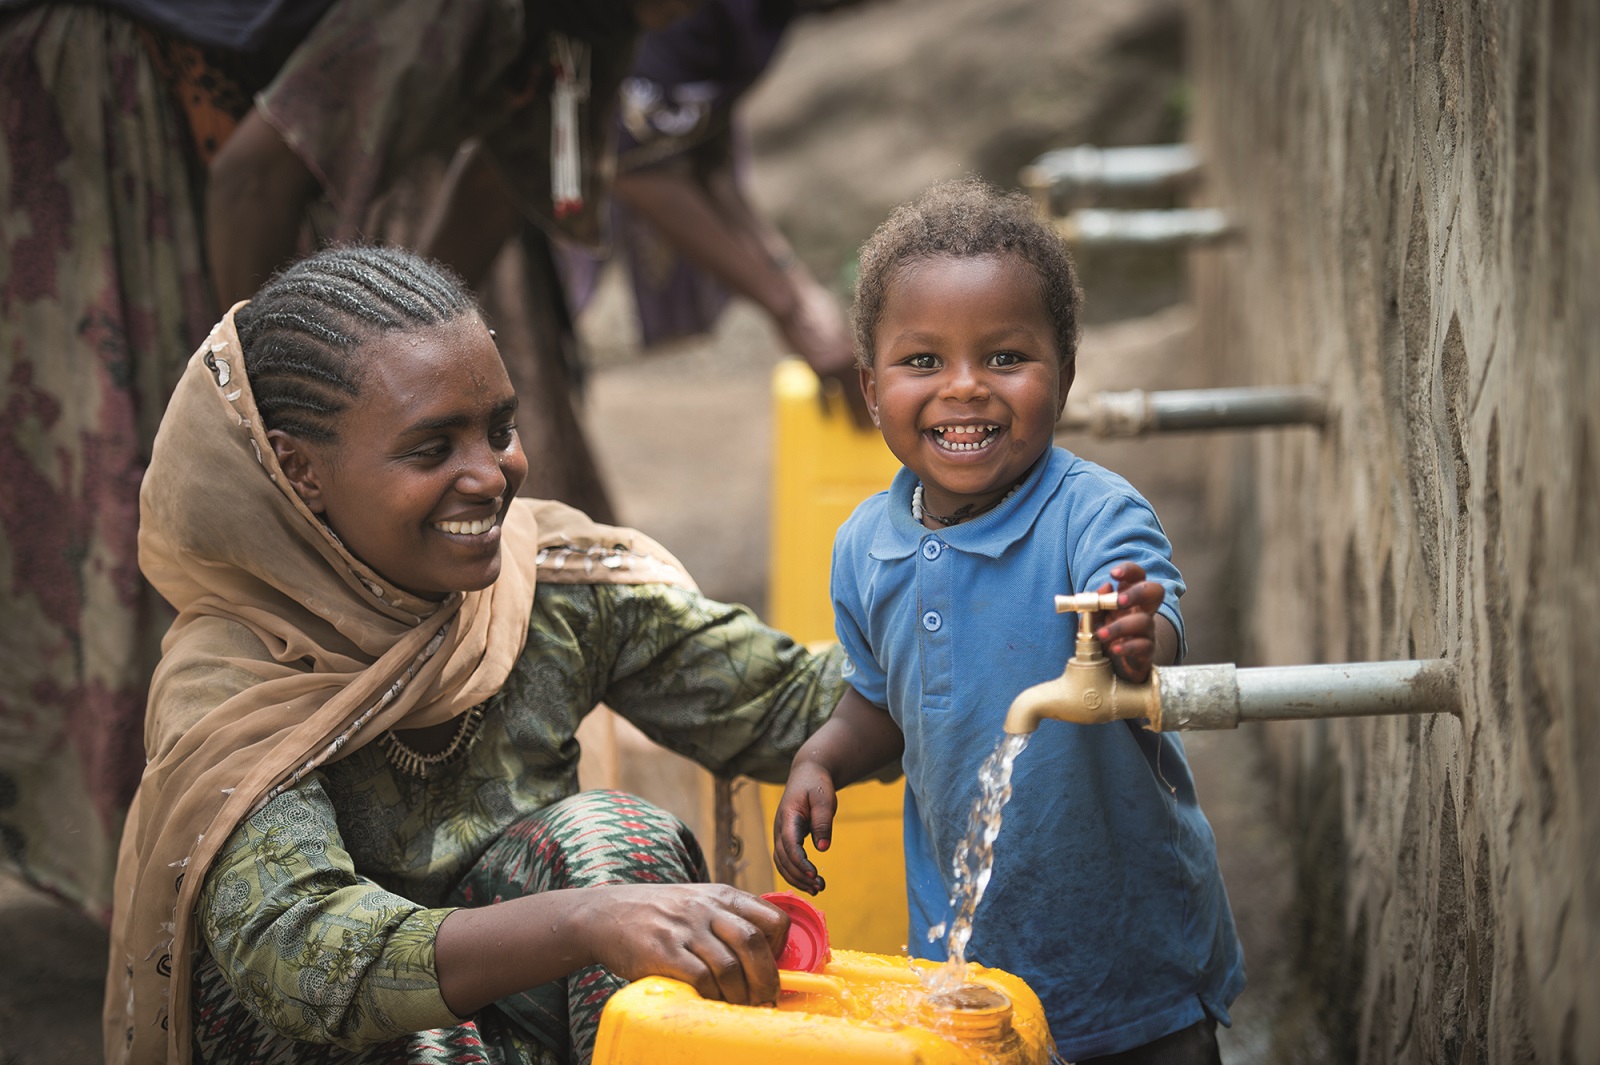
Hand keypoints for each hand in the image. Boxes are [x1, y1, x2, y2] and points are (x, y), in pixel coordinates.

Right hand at [582, 884, 788, 1005]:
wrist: (607, 914)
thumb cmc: (659, 914)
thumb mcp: (698, 902)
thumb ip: (727, 920)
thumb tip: (764, 955)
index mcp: (721, 896)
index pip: (772, 917)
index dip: (781, 947)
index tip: (774, 965)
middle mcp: (706, 908)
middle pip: (754, 943)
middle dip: (767, 978)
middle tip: (766, 998)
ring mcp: (685, 929)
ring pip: (730, 966)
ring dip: (740, 994)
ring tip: (740, 1005)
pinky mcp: (664, 951)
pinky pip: (701, 979)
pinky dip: (712, 996)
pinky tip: (711, 1001)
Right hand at [772, 759, 835, 894]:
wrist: (807, 774)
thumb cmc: (817, 785)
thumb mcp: (824, 798)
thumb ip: (823, 822)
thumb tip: (823, 848)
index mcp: (787, 816)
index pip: (789, 843)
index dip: (799, 861)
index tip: (814, 873)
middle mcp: (779, 827)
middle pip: (783, 858)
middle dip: (800, 875)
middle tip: (820, 886)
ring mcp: (780, 834)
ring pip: (781, 863)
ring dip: (796, 878)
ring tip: (817, 888)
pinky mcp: (786, 839)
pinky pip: (785, 860)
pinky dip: (795, 873)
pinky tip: (810, 882)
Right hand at [777, 280, 872, 428]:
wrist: (796, 305)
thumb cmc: (816, 311)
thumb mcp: (839, 327)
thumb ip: (847, 344)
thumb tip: (854, 358)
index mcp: (860, 345)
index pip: (876, 374)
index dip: (881, 390)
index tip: (886, 404)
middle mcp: (852, 357)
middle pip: (868, 388)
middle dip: (874, 407)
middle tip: (881, 426)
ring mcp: (837, 365)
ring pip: (849, 396)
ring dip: (854, 414)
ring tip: (861, 431)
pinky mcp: (820, 370)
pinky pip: (826, 395)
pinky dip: (827, 408)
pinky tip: (830, 418)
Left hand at [1094, 562, 1164, 682]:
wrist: (1112, 670)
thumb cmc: (1104, 639)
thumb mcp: (1092, 621)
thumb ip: (1095, 605)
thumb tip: (1106, 586)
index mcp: (1128, 600)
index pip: (1137, 577)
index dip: (1130, 570)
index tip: (1114, 574)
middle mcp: (1141, 612)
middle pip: (1154, 591)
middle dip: (1138, 592)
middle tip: (1120, 601)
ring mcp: (1147, 632)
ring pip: (1145, 621)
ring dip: (1121, 626)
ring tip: (1101, 635)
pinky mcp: (1147, 652)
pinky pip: (1144, 645)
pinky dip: (1128, 646)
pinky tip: (1114, 649)